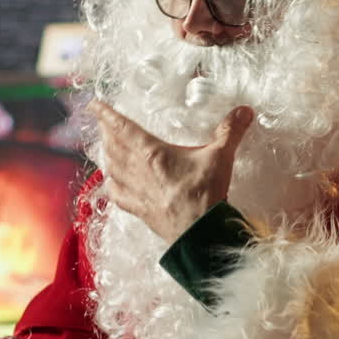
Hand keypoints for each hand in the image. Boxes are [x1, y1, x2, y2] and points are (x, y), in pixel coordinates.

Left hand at [89, 100, 253, 240]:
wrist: (198, 234)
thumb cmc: (205, 194)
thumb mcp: (220, 157)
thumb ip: (230, 131)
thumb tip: (244, 110)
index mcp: (152, 153)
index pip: (122, 128)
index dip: (106, 114)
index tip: (94, 104)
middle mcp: (137, 170)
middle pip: (113, 146)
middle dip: (106, 130)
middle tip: (102, 121)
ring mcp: (135, 191)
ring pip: (111, 167)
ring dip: (106, 153)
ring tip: (105, 145)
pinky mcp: (138, 209)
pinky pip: (117, 194)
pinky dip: (110, 184)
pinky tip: (110, 182)